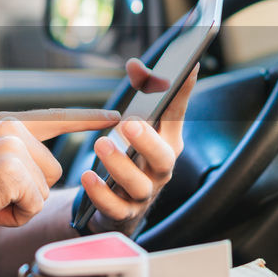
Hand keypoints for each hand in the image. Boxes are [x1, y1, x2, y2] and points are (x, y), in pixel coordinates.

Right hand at [0, 108, 119, 239]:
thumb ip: (15, 153)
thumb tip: (47, 168)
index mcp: (5, 123)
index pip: (57, 117)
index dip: (90, 119)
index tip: (117, 118)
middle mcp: (11, 129)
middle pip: (53, 170)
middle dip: (29, 192)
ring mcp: (12, 148)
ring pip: (45, 190)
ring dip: (21, 205)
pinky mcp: (12, 172)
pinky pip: (33, 205)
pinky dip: (14, 216)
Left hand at [80, 59, 197, 233]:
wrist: (119, 202)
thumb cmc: (131, 155)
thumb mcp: (136, 123)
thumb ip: (139, 91)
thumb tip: (135, 64)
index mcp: (167, 142)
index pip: (177, 115)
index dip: (184, 91)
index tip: (189, 65)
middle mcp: (160, 169)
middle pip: (163, 158)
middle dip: (148, 141)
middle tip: (129, 123)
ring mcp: (144, 193)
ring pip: (138, 184)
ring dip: (119, 164)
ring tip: (100, 144)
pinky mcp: (124, 212)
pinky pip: (115, 207)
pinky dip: (101, 193)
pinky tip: (88, 176)